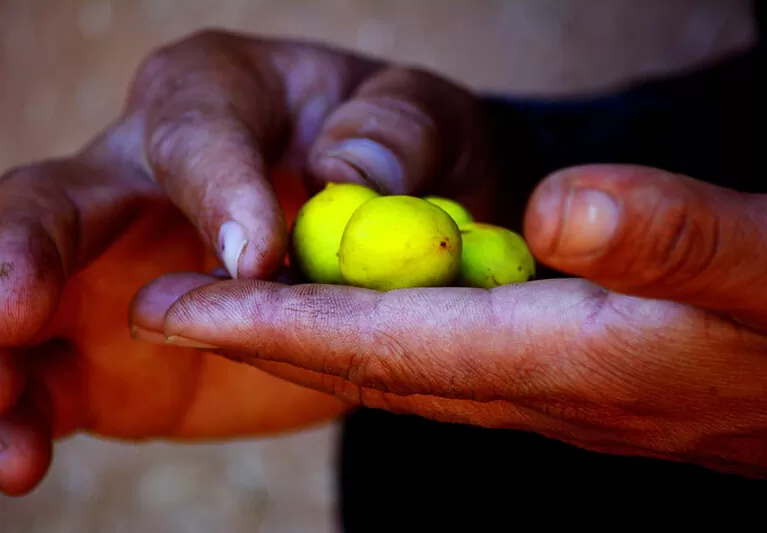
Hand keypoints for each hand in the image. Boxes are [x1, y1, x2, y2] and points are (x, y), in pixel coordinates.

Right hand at [0, 29, 492, 494]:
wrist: (389, 236)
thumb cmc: (401, 153)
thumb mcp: (421, 118)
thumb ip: (394, 133)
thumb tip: (346, 176)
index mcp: (213, 98)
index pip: (194, 133)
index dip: (214, 189)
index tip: (251, 259)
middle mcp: (138, 178)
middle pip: (53, 205)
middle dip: (22, 253)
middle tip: (14, 309)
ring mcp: (114, 271)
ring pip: (27, 302)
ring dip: (4, 360)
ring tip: (9, 436)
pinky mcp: (116, 353)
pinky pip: (54, 383)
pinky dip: (29, 417)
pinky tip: (22, 458)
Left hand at [138, 164, 766, 484]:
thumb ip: (673, 241)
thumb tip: (561, 207)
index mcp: (570, 361)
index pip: (383, 343)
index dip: (271, 321)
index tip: (167, 303)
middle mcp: (544, 390)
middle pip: (370, 365)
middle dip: (264, 334)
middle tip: (170, 304)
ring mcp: (558, 393)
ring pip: (405, 367)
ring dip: (318, 337)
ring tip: (246, 303)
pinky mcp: (581, 380)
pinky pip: (454, 361)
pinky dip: (392, 337)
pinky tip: (375, 313)